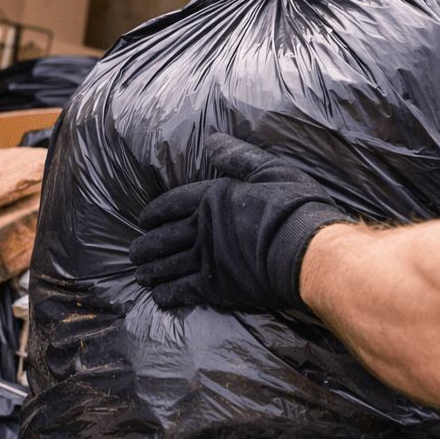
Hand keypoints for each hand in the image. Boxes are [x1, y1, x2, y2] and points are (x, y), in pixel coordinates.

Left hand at [129, 133, 355, 312]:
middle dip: (147, 246)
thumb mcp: (268, 169)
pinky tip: (159, 297)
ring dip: (152, 270)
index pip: (175, 203)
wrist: (305, 248)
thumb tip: (211, 141)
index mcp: (213, 199)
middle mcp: (204, 229)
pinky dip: (168, 293)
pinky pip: (184, 290)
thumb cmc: (293, 206)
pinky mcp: (217, 287)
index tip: (143, 219)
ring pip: (170, 265)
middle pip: (166, 237)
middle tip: (134, 253)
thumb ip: (237, 156)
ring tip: (140, 275)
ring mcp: (208, 259)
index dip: (156, 211)